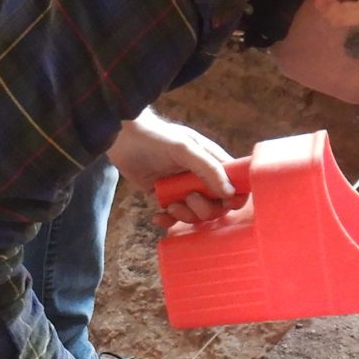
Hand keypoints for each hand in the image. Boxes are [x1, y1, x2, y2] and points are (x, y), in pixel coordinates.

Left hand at [110, 108, 238, 225]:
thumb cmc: (157, 138)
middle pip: (217, 206)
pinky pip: (175, 218)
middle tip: (189, 198)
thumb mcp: (185, 149)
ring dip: (186, 215)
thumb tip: (230, 192)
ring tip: (170, 206)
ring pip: (197, 215)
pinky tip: (158, 216)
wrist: (123, 140)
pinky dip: (168, 221)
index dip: (235, 197)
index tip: (225, 202)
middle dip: (205, 208)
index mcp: (213, 162)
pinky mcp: (166, 198)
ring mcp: (184, 189)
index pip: (235, 184)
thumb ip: (209, 169)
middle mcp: (202, 178)